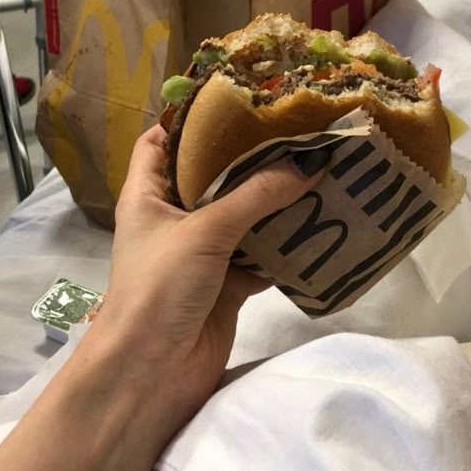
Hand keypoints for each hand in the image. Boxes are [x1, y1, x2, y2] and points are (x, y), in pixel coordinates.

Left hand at [100, 124, 326, 425]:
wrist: (150, 373)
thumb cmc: (159, 288)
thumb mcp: (205, 230)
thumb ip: (257, 195)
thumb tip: (311, 164)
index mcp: (148, 194)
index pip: (161, 141)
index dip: (191, 118)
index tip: (238, 98)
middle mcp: (174, 218)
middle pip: (212, 176)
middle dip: (252, 158)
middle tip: (297, 130)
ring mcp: (202, 253)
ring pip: (243, 216)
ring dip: (277, 201)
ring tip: (319, 168)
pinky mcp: (228, 285)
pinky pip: (262, 256)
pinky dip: (288, 245)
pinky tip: (322, 224)